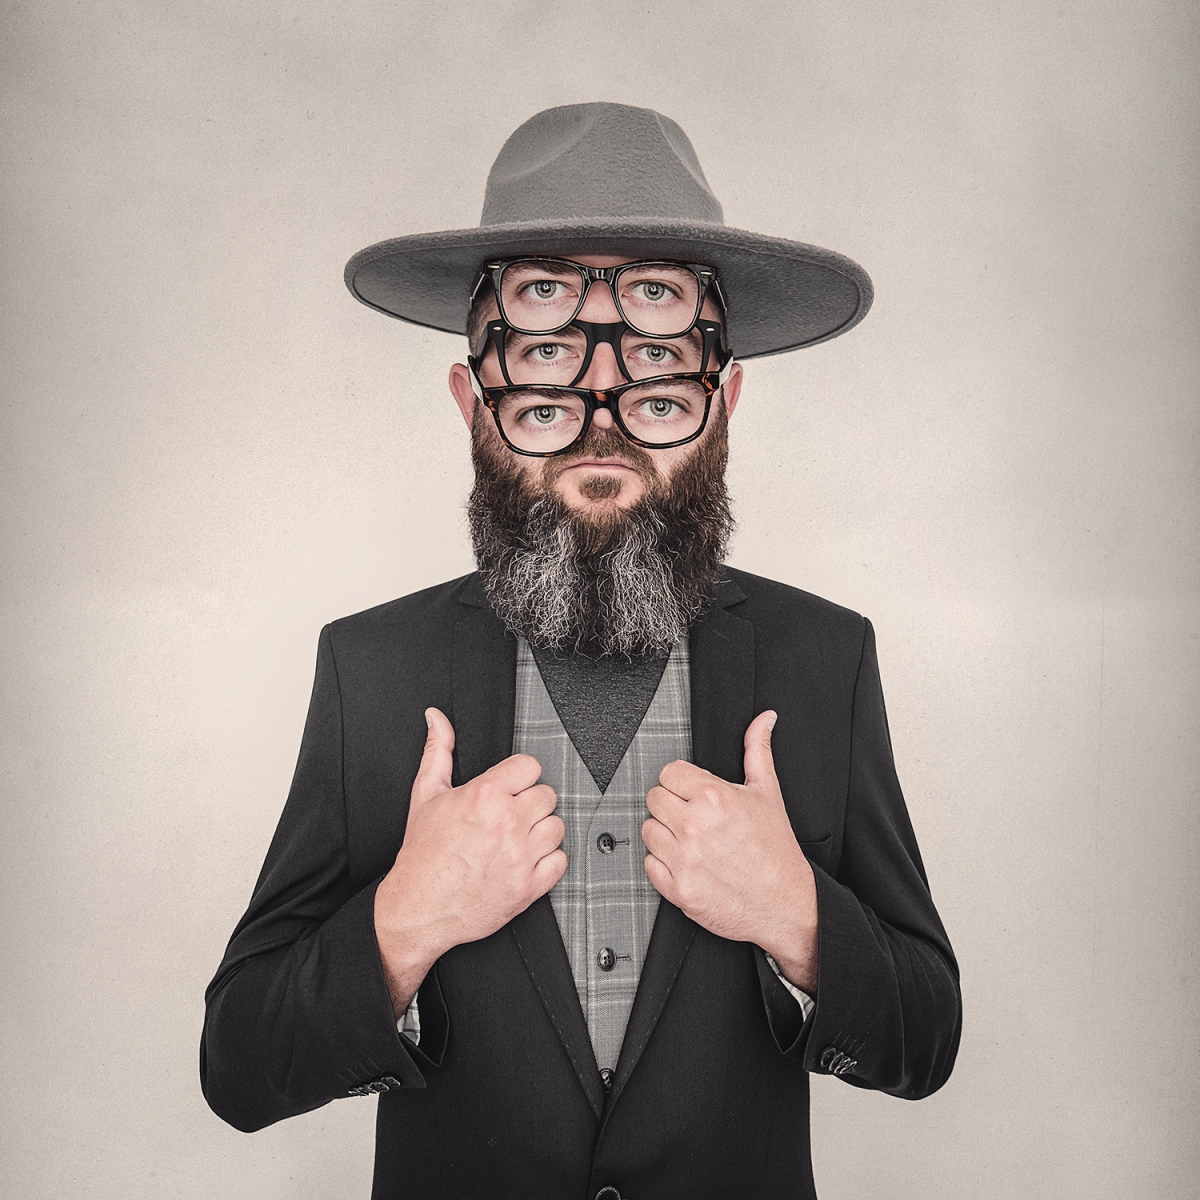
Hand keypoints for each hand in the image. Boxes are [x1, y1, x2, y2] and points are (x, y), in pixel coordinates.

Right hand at [374, 708, 566, 1014]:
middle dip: (529, 803)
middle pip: (547, 795)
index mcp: (485, 795)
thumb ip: (438, 750)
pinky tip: (524, 861)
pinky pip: (560, 862)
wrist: (417, 908)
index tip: (508, 789)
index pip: (530, 766)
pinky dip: (547, 862)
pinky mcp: (528, 888)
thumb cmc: (421, 854)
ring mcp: (520, 857)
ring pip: (557, 827)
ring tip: (517, 839)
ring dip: (540, 831)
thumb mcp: (425, 794)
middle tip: (510, 816)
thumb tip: (437, 718)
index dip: (519, 777)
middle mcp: (507, 823)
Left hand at [642, 710, 818, 992]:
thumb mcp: (768, 793)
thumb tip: (764, 719)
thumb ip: (758, 750)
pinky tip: (688, 863)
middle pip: (654, 799)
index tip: (694, 794)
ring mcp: (684, 859)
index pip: (669, 772)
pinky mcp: (678, 889)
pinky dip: (664, 865)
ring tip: (692, 841)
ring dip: (665, 835)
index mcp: (714, 797)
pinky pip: (649, 865)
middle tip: (694, 818)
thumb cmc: (776, 849)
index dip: (682, 782)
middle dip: (672, 806)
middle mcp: (695, 826)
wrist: (786, 904)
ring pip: (648, 830)